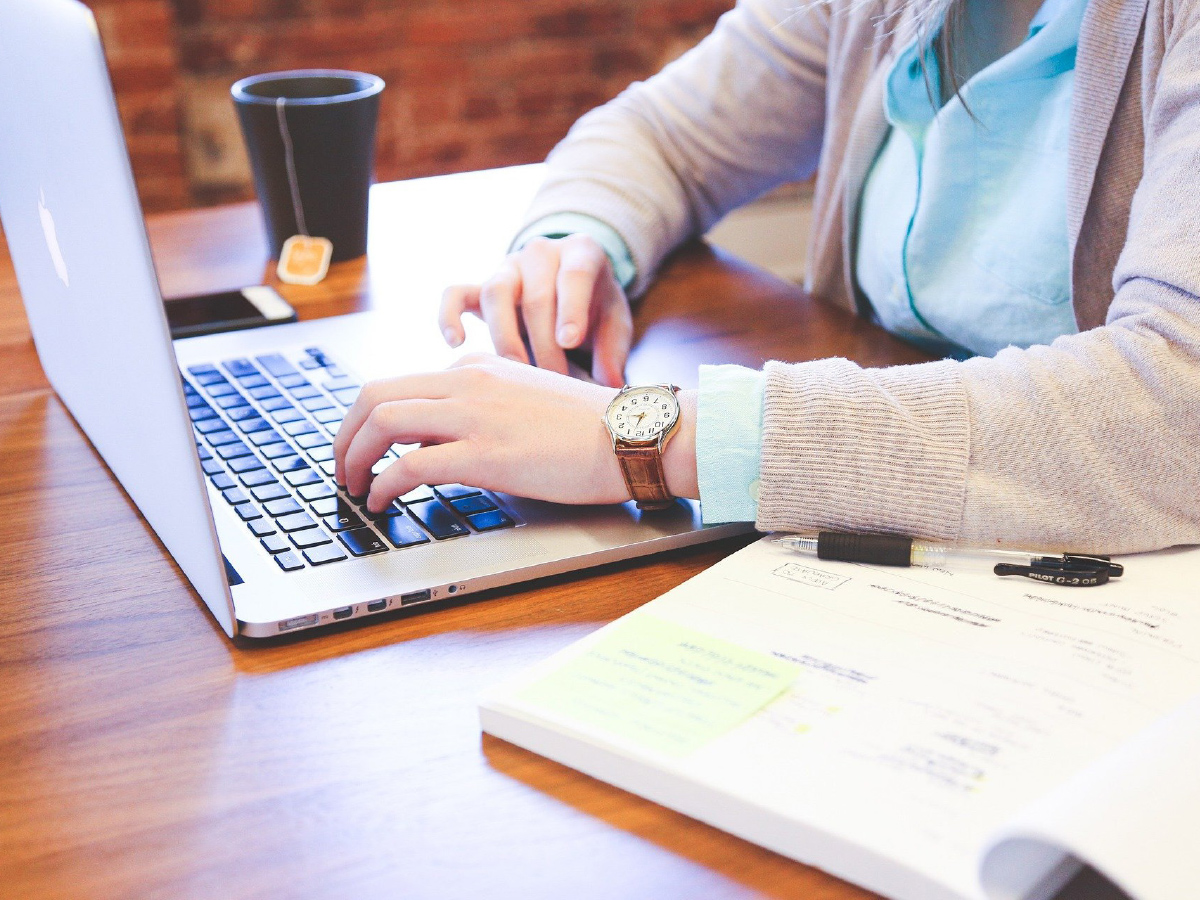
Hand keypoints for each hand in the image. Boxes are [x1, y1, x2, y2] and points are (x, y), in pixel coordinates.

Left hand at [333, 354, 698, 513]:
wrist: (631, 434)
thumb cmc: (590, 427)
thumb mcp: (527, 399)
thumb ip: (485, 407)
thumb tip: (445, 437)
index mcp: (477, 368)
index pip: (401, 385)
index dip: (369, 421)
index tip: (364, 448)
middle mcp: (467, 382)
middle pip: (375, 395)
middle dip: (345, 434)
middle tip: (341, 467)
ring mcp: (474, 415)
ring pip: (382, 422)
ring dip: (354, 457)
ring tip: (353, 487)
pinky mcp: (484, 454)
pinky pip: (409, 465)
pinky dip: (383, 485)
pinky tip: (382, 503)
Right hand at [439, 234, 632, 386]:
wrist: (571, 285)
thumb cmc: (596, 307)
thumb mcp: (615, 322)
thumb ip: (614, 351)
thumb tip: (609, 385)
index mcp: (581, 252)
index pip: (574, 275)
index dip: (571, 308)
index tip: (569, 341)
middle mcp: (541, 253)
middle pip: (535, 295)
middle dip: (544, 344)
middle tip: (554, 381)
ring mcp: (508, 268)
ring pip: (495, 293)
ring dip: (505, 337)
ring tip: (517, 372)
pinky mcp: (480, 286)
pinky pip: (455, 294)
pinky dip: (449, 315)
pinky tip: (456, 343)